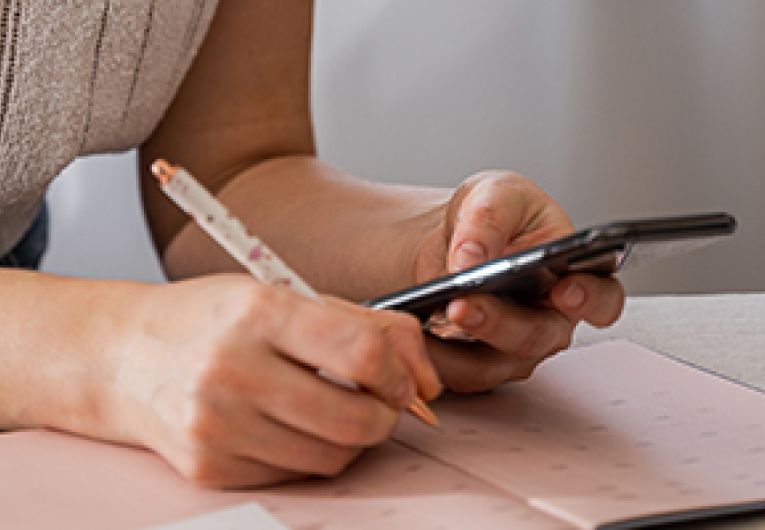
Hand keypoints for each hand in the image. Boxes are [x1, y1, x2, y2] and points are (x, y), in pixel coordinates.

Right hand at [111, 275, 440, 487]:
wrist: (126, 356)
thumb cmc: (212, 319)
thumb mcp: (285, 297)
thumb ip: (365, 324)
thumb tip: (426, 379)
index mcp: (258, 312)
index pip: (362, 352)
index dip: (400, 373)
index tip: (402, 379)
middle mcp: (233, 369)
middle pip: (354, 419)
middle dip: (385, 416)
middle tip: (378, 402)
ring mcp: (217, 425)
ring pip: (330, 457)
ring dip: (350, 438)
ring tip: (331, 409)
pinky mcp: (209, 467)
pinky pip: (293, 475)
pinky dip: (308, 454)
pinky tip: (288, 425)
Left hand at [414, 171, 624, 392]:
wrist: (452, 239)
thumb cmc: (492, 216)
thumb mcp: (493, 193)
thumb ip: (489, 216)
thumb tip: (471, 259)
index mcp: (574, 275)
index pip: (601, 298)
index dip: (590, 301)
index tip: (566, 293)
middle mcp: (549, 320)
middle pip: (536, 337)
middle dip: (498, 323)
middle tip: (462, 305)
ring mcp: (513, 349)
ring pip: (492, 365)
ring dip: (456, 350)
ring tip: (421, 323)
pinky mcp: (476, 365)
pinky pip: (456, 374)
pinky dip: (430, 356)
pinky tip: (406, 335)